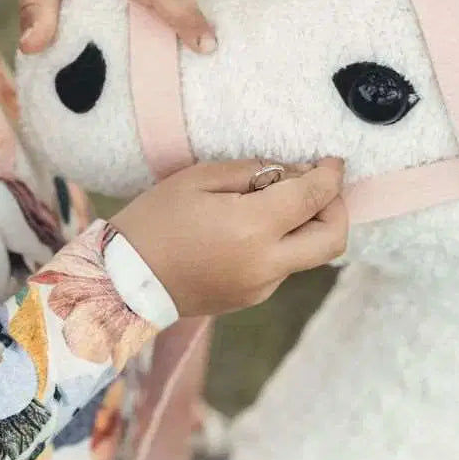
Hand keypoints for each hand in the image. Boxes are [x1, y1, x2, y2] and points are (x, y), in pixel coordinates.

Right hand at [111, 159, 347, 316]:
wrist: (122, 281)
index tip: (332, 160)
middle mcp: (267, 263)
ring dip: (307, 226)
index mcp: (254, 228)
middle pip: (333, 239)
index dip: (330, 174)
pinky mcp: (251, 299)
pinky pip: (282, 267)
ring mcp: (262, 287)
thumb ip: (252, 172)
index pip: (314, 197)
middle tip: (318, 186)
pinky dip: (282, 243)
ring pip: (309, 255)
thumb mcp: (198, 178)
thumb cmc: (154, 220)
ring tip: (276, 203)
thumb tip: (290, 174)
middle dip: (336, 207)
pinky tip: (251, 229)